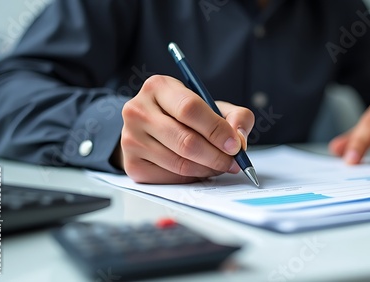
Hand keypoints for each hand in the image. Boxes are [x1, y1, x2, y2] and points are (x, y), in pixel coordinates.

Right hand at [114, 75, 253, 183]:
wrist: (152, 128)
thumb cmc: (185, 115)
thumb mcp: (212, 106)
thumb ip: (236, 116)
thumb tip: (239, 139)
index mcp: (158, 87)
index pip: (189, 109)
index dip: (216, 130)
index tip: (235, 145)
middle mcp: (138, 110)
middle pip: (185, 140)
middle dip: (216, 156)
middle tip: (233, 162)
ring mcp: (130, 138)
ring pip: (179, 163)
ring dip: (207, 169)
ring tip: (219, 165)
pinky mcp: (132, 164)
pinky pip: (170, 178)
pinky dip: (191, 177)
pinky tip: (198, 169)